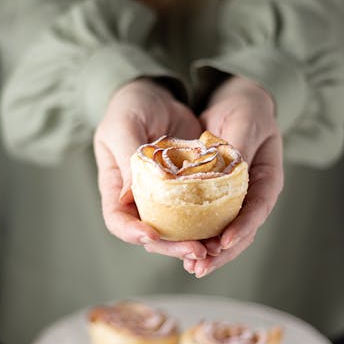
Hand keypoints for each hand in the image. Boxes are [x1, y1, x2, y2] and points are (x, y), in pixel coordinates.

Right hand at [93, 78, 207, 258]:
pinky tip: (228, 228)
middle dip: (173, 246)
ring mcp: (164, 198)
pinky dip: (211, 225)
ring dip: (195, 242)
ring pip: (177, 232)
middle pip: (152, 235)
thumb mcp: (123, 125)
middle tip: (198, 249)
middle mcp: (138, 199)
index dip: (132, 232)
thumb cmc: (132, 106)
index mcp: (115, 186)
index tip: (153, 234)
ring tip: (216, 248)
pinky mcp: (188, 192)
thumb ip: (126, 157)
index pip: (118, 220)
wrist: (158, 94)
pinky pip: (198, 214)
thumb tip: (127, 197)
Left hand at [183, 75, 283, 277]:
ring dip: (206, 250)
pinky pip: (205, 219)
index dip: (241, 229)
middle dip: (221, 252)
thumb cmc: (246, 108)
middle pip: (240, 231)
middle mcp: (252, 193)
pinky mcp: (212, 195)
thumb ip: (236, 146)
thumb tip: (223, 170)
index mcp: (267, 178)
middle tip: (199, 266)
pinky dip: (193, 232)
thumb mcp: (245, 121)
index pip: (257, 210)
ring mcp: (233, 197)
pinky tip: (175, 244)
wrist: (237, 101)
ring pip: (222, 231)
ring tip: (190, 266)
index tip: (221, 243)